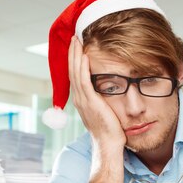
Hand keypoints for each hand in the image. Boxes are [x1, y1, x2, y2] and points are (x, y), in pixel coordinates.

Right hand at [68, 36, 125, 150]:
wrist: (108, 145)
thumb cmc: (110, 131)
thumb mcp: (104, 112)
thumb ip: (102, 100)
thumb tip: (109, 91)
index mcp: (82, 100)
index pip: (75, 75)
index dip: (75, 60)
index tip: (77, 47)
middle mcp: (79, 99)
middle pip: (72, 70)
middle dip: (73, 53)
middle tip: (74, 37)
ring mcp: (83, 100)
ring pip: (76, 72)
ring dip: (76, 55)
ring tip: (77, 41)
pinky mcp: (90, 102)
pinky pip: (84, 80)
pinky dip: (82, 67)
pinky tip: (84, 55)